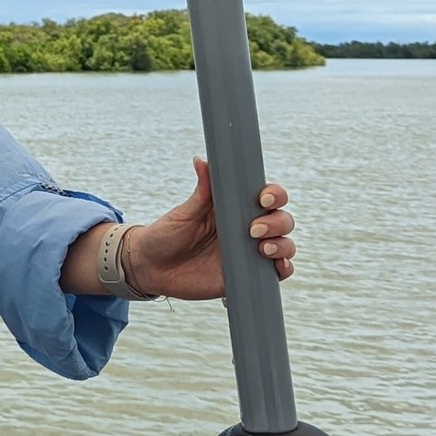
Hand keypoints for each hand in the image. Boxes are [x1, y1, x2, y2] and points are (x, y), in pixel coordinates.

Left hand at [128, 158, 295, 299]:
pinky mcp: (248, 274)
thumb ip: (201, 191)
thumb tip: (202, 160)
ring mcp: (250, 252)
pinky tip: (276, 266)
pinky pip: (277, 272)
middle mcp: (248, 228)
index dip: (274, 195)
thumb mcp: (184, 213)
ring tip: (262, 248)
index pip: (268, 197)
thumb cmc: (166, 235)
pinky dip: (283, 268)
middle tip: (253, 230)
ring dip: (282, 245)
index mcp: (235, 208)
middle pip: (282, 220)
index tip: (263, 200)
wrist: (151, 268)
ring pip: (285, 245)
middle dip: (276, 223)